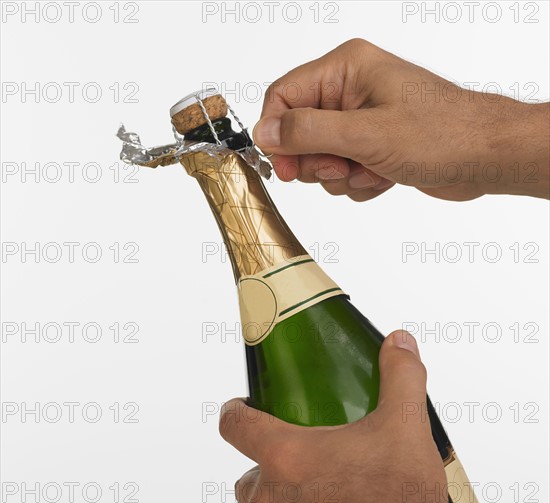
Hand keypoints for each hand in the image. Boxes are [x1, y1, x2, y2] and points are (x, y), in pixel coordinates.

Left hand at [220, 330, 535, 502]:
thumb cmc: (404, 499)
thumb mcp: (404, 423)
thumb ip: (399, 374)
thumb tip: (399, 343)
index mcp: (286, 455)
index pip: (233, 425)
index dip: (234, 411)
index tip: (244, 405)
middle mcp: (273, 498)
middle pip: (246, 473)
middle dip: (265, 462)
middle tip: (298, 452)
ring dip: (279, 498)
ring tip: (314, 489)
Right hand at [253, 39, 548, 200]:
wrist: (484, 157)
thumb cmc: (440, 134)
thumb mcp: (364, 134)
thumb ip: (307, 132)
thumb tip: (265, 132)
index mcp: (344, 70)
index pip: (283, 97)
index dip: (278, 135)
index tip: (284, 168)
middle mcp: (348, 92)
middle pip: (299, 133)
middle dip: (318, 160)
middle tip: (341, 167)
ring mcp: (360, 120)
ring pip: (319, 158)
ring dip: (341, 175)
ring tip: (372, 169)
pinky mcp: (370, 146)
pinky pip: (342, 172)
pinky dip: (358, 182)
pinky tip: (383, 176)